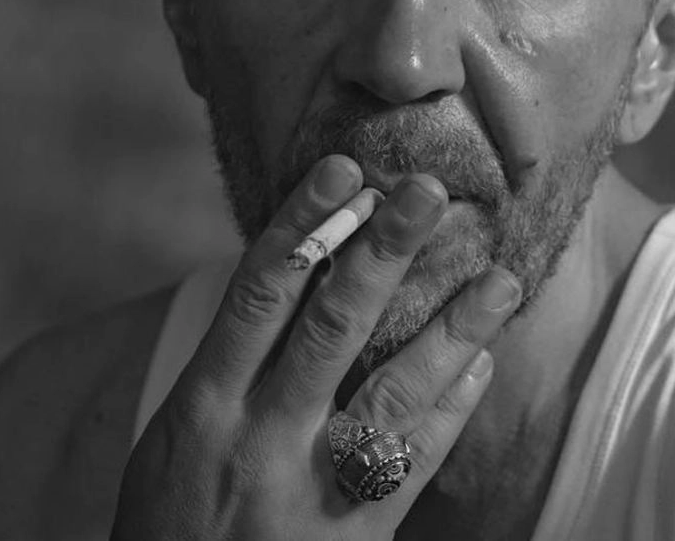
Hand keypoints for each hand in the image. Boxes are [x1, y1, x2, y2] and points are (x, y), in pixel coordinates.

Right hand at [111, 154, 521, 540]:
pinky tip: (481, 363)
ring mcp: (311, 490)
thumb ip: (232, 364)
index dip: (303, 224)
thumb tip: (298, 274)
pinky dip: (451, 408)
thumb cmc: (173, 525)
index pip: (259, 293)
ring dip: (451, 330)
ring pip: (392, 391)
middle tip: (427, 192)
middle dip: (382, 252)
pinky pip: (415, 463)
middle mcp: (259, 439)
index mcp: (204, 405)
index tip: (345, 170)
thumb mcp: (175, 438)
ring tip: (500, 279)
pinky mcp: (356, 536)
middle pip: (330, 326)